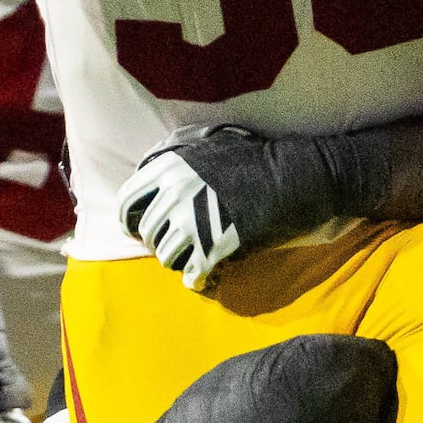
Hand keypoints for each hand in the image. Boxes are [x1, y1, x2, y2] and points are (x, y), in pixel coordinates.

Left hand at [110, 126, 334, 289]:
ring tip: (199, 256)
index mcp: (169, 168)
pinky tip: (210, 276)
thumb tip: (148, 166)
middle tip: (181, 244)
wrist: (296, 178)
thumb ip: (175, 155)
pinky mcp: (214, 248)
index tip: (138, 230)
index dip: (129, 220)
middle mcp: (174, 194)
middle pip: (148, 234)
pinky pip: (192, 276)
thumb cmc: (256, 159)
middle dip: (161, 242)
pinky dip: (199, 280)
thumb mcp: (210, 142)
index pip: (127, 202)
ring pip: (167, 258)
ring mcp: (193, 223)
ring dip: (181, 261)